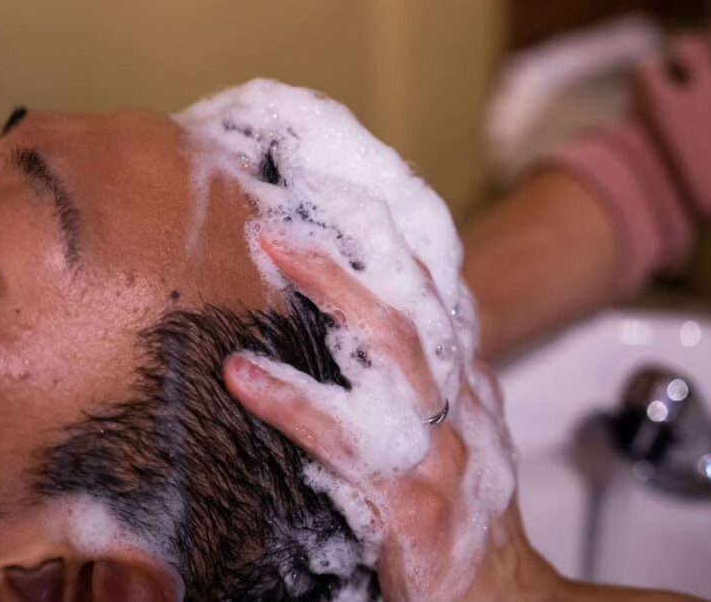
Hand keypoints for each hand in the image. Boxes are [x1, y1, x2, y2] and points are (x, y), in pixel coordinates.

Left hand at [222, 235, 557, 601]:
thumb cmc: (466, 520)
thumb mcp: (459, 438)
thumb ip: (431, 382)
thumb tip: (401, 323)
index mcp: (465, 388)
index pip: (434, 295)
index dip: (391, 238)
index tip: (335, 191)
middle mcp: (459, 408)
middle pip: (410, 306)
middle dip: (347, 251)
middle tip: (277, 216)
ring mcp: (442, 454)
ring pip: (392, 350)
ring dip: (331, 288)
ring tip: (266, 250)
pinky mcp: (417, 508)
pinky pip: (352, 444)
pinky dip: (296, 403)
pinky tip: (244, 377)